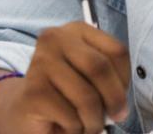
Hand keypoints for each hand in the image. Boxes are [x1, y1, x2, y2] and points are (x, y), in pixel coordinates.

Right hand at [0, 22, 130, 133]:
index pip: (117, 51)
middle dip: (113, 100)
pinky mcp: (34, 91)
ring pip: (87, 97)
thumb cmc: (67, 94)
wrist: (28, 111)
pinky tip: (65, 124)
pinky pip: (71, 116)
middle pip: (100, 68)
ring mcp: (40, 62)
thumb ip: (110, 78)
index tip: (119, 97)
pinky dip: (75, 129)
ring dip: (93, 121)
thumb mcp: (93, 77)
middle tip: (113, 117)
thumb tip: (119, 105)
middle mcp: (54, 39)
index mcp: (76, 30)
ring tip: (85, 122)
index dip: (124, 80)